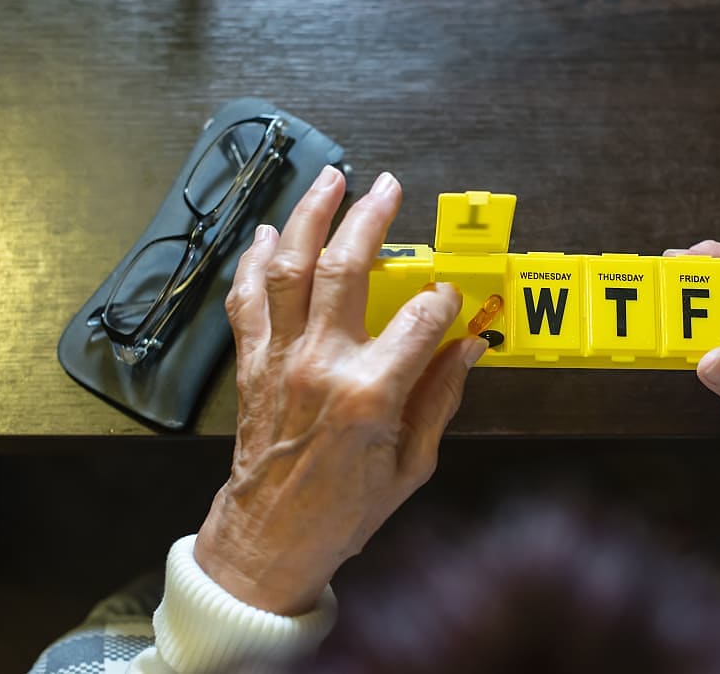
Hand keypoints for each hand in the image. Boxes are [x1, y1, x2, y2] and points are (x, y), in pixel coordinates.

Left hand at [194, 167, 487, 614]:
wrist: (270, 539)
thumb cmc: (346, 510)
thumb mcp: (413, 464)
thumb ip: (442, 397)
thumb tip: (471, 346)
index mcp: (372, 393)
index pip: (421, 318)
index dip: (444, 298)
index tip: (453, 294)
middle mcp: (322, 364)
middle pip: (346, 269)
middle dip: (371, 219)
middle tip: (388, 186)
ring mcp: (281, 358)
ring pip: (291, 268)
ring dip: (310, 217)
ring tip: (329, 179)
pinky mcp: (252, 363)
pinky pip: (248, 298)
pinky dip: (255, 260)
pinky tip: (270, 233)